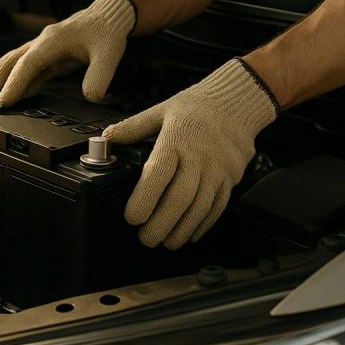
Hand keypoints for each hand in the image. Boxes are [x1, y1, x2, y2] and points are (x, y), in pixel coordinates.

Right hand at [0, 0, 136, 106]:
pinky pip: (20, 72)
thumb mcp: (110, 53)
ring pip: (8, 67)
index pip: (27, 64)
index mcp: (52, 40)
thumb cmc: (106, 32)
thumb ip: (100, 75)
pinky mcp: (42, 58)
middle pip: (7, 64)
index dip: (14, 84)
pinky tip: (3, 100)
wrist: (107, 18)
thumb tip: (91, 97)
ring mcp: (38, 50)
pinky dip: (8, 84)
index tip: (3, 103)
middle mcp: (40, 44)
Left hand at [103, 59, 278, 248]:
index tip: (131, 217)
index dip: (144, 198)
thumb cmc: (197, 107)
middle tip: (145, 238)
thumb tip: (107, 137)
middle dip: (161, 223)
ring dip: (182, 228)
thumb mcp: (161, 110)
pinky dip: (204, 224)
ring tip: (166, 242)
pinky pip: (218, 206)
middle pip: (180, 198)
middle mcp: (198, 157)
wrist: (237, 102)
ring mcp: (217, 170)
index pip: (158, 173)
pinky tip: (190, 234)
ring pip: (200, 207)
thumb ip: (133, 127)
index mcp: (176, 140)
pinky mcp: (230, 178)